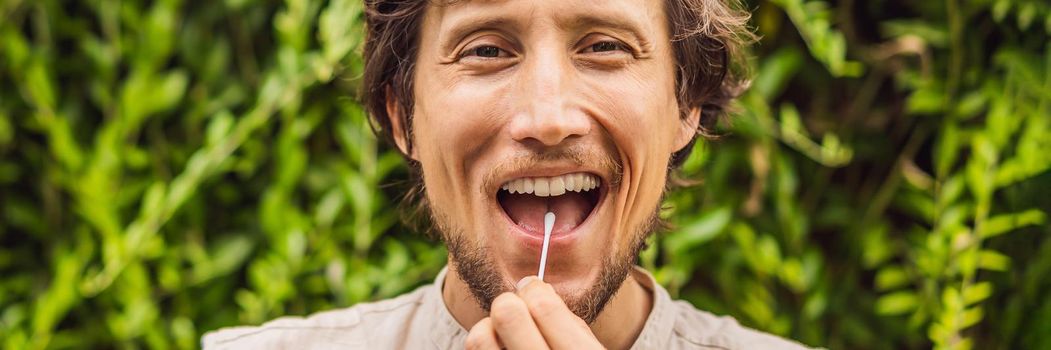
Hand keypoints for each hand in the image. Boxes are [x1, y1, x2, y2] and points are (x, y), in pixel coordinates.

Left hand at [464, 276, 604, 349]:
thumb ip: (566, 324)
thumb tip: (531, 287)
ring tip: (504, 337)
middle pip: (506, 315)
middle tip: (514, 308)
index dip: (534, 289)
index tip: (532, 289)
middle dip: (509, 303)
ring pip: (479, 337)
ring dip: (489, 328)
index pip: (543, 308)